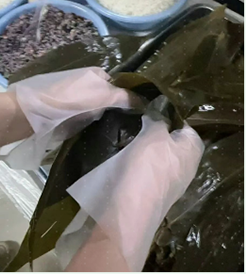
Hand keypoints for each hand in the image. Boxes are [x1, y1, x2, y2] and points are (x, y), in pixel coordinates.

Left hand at [9, 67, 142, 141]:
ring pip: (100, 112)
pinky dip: (95, 130)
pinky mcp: (68, 117)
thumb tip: (144, 101)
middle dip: (121, 112)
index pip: (121, 85)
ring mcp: (76, 102)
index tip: (145, 115)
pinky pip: (88, 123)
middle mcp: (87, 85)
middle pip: (111, 100)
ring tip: (125, 137)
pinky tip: (105, 140)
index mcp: (96, 74)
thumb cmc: (67, 99)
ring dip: (109, 122)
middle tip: (137, 129)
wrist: (30, 114)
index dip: (131, 98)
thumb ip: (124, 97)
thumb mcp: (100, 94)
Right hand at [65, 112, 203, 270]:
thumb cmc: (147, 167)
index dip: (169, 114)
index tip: (149, 106)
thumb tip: (159, 108)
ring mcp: (169, 180)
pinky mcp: (151, 189)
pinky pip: (145, 168)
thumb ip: (157, 119)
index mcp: (192, 150)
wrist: (130, 209)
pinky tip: (122, 154)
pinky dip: (135, 160)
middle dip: (154, 129)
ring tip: (125, 133)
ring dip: (142, 145)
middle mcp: (185, 165)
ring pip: (156, 154)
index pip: (185, 125)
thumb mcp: (153, 135)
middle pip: (170, 140)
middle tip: (134, 118)